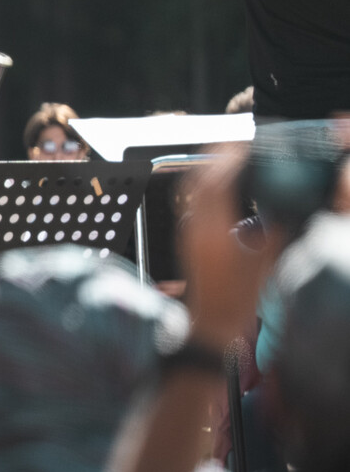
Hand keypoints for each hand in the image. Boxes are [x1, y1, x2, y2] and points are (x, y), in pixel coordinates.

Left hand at [177, 144, 281, 350]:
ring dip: (207, 171)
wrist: (213, 325)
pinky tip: (220, 188)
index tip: (245, 147)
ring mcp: (187, 233)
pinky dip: (204, 188)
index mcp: (215, 232)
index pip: (215, 182)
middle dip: (216, 158)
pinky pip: (191, 203)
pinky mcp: (186, 240)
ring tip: (229, 160)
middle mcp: (195, 229)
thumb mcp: (267, 261)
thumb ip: (275, 229)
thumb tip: (284, 205)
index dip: (229, 159)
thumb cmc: (239, 299)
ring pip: (190, 190)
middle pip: (197, 180)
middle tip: (236, 146)